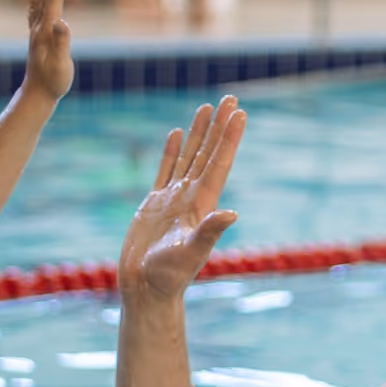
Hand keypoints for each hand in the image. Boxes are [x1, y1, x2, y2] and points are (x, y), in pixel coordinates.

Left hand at [24, 0, 74, 101]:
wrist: (37, 94)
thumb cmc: (52, 81)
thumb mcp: (60, 64)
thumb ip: (61, 42)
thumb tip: (62, 22)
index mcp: (45, 31)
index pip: (54, 1)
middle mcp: (38, 28)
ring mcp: (36, 32)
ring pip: (37, 1)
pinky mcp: (37, 37)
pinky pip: (35, 10)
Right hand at [119, 97, 245, 302]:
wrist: (145, 288)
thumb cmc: (169, 276)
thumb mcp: (191, 253)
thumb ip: (209, 233)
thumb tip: (231, 213)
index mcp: (202, 204)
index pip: (219, 163)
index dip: (229, 138)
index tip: (239, 113)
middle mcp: (191, 197)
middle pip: (208, 152)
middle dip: (219, 126)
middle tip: (230, 98)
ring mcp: (173, 199)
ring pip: (188, 156)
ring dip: (198, 133)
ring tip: (206, 107)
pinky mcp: (154, 204)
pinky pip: (165, 170)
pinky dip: (171, 151)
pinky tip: (176, 134)